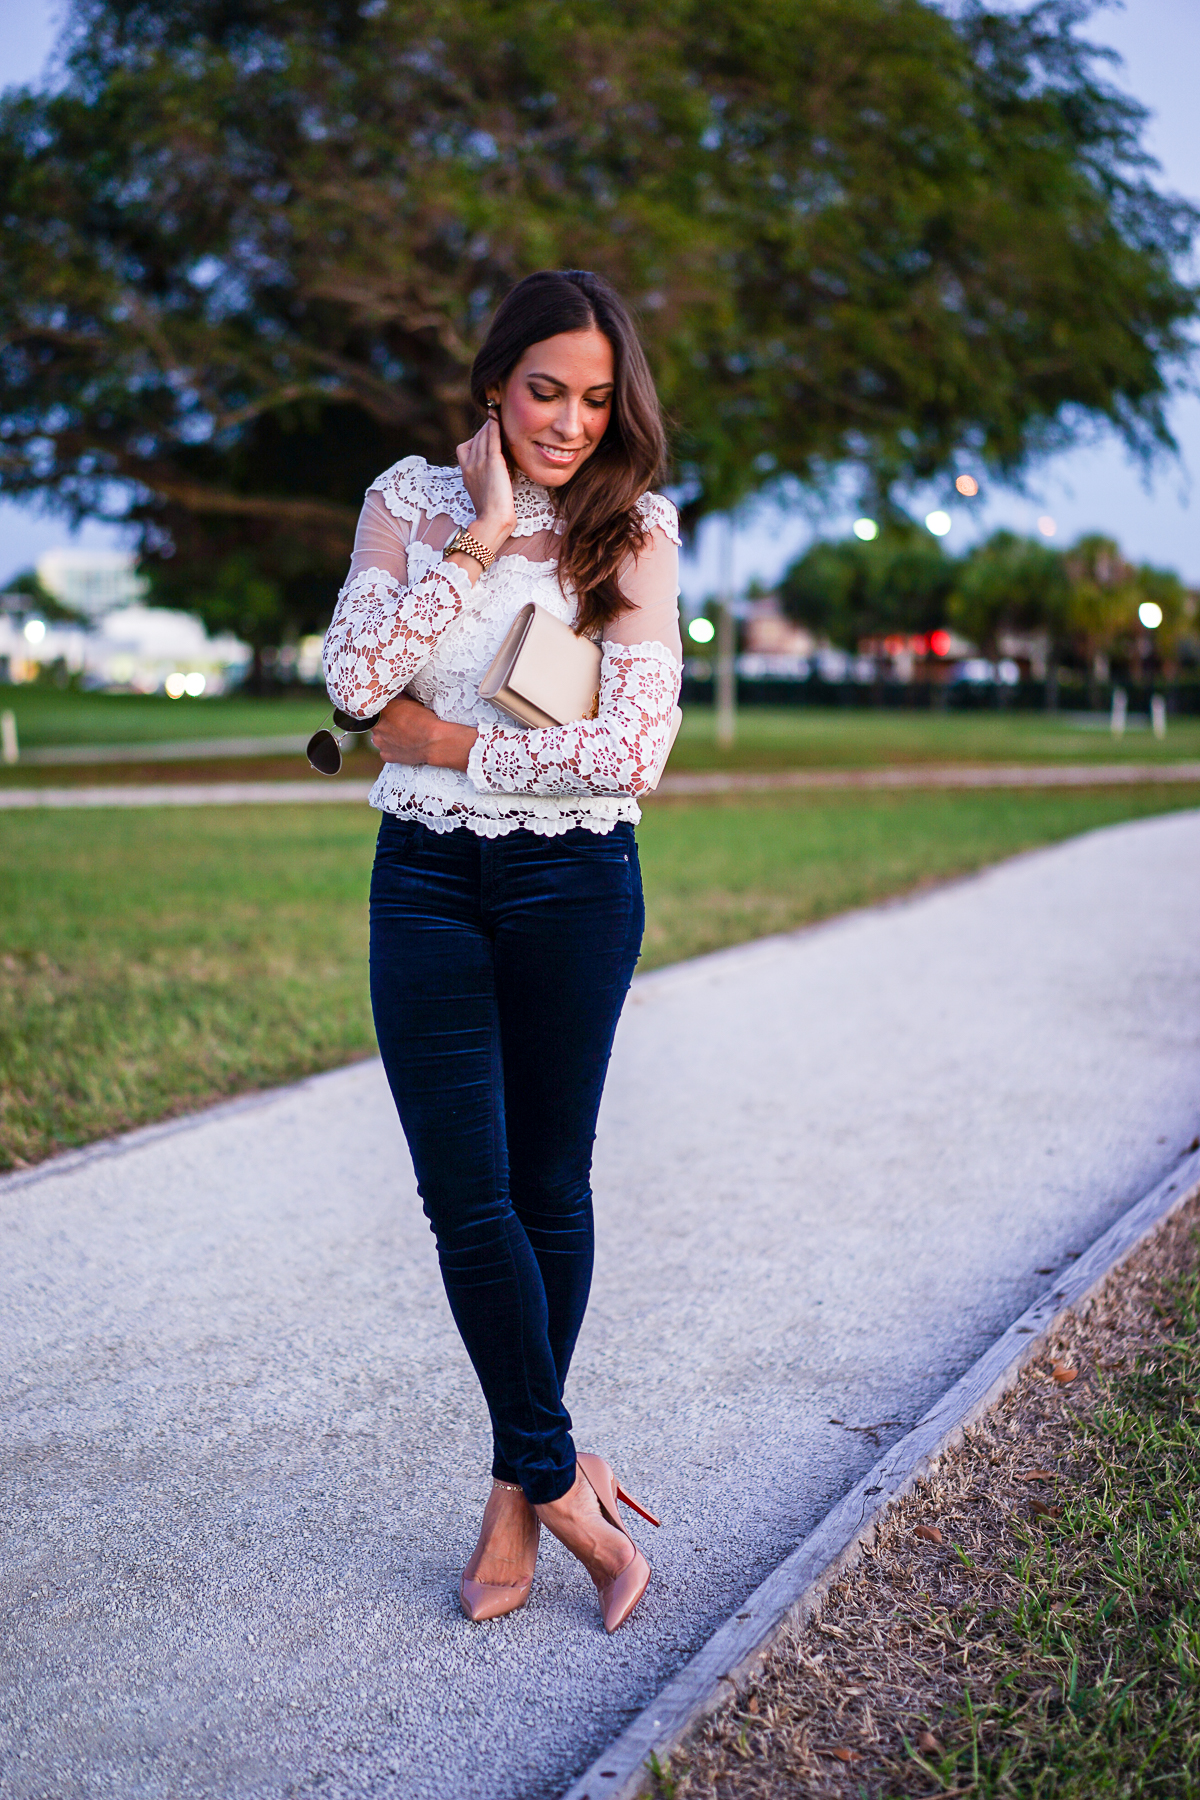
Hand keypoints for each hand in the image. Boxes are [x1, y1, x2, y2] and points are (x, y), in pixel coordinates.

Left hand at [372, 694, 476, 771]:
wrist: (432, 742)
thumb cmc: (424, 721)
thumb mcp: (411, 703)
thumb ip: (400, 699)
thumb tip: (398, 696)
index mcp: (381, 711)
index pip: (376, 710)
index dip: (384, 712)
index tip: (392, 714)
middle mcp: (376, 727)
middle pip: (377, 725)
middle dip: (386, 725)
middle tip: (399, 726)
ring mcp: (380, 743)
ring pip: (380, 739)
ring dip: (388, 737)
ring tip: (403, 737)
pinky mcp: (386, 755)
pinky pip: (386, 751)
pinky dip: (392, 749)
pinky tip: (403, 747)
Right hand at [456, 415, 515, 546]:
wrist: (491, 521)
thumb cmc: (492, 514)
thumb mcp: (484, 493)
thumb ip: (486, 480)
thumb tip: (496, 473)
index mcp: (465, 473)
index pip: (466, 447)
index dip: (477, 439)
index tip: (487, 433)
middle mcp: (469, 465)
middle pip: (476, 438)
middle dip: (486, 427)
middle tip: (496, 415)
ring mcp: (479, 463)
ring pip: (483, 436)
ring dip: (490, 424)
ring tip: (498, 411)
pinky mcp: (492, 463)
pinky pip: (491, 439)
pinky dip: (494, 426)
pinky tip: (497, 416)